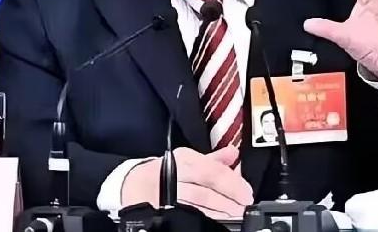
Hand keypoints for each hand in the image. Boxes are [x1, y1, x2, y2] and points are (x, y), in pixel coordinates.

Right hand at [121, 146, 252, 219]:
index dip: (232, 184)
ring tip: (235, 218)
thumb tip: (234, 154)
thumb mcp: (187, 160)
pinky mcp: (162, 211)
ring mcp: (166, 195)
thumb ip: (212, 159)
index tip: (247, 194)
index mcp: (182, 160)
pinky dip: (204, 220)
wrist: (131, 184)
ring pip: (196, 206)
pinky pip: (186, 216)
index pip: (211, 170)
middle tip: (244, 209)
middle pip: (204, 190)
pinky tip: (216, 223)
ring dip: (219, 214)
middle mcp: (173, 175)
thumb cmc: (163, 172)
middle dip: (228, 202)